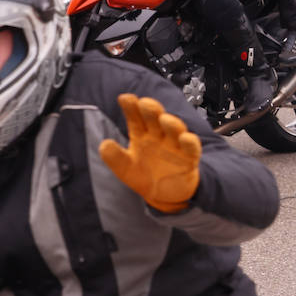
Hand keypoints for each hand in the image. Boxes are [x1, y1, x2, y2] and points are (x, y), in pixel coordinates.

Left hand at [98, 94, 200, 212]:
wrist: (166, 196)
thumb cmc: (145, 177)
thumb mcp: (124, 169)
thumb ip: (114, 157)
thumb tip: (104, 144)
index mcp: (141, 135)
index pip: (135, 117)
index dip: (131, 107)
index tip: (125, 99)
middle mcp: (158, 136)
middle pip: (155, 118)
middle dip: (151, 109)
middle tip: (145, 103)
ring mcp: (174, 145)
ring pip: (175, 129)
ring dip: (171, 123)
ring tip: (164, 119)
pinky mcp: (189, 158)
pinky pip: (191, 148)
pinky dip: (190, 142)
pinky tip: (185, 138)